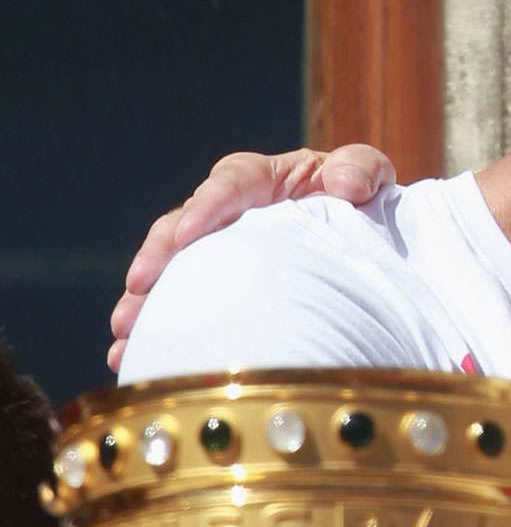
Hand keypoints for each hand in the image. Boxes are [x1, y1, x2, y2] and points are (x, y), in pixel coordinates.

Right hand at [107, 144, 397, 370]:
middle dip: (158, 256)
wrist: (370, 238)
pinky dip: (156, 328)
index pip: (233, 181)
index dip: (208, 204)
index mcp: (267, 178)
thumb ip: (362, 170)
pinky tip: (131, 356)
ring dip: (144, 300)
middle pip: (184, 226)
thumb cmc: (363, 199)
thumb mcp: (369, 177)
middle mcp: (233, 211)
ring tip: (125, 331)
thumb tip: (344, 183)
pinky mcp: (216, 285)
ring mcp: (220, 249)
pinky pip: (178, 304)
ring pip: (172, 270)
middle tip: (139, 286)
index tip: (188, 233)